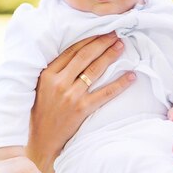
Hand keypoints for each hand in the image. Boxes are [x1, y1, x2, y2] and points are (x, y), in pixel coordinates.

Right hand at [28, 32, 134, 159]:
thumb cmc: (41, 113)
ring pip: (95, 70)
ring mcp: (71, 96)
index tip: (100, 31)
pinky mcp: (82, 109)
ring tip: (122, 46)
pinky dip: (120, 84)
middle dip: (102, 42)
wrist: (41, 141)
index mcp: (47, 74)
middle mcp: (59, 82)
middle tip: (115, 33)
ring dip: (110, 56)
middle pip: (85, 56)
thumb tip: (76, 53)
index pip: (72, 51)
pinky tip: (131, 76)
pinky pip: (106, 93)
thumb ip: (55, 71)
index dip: (88, 39)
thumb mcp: (40, 88)